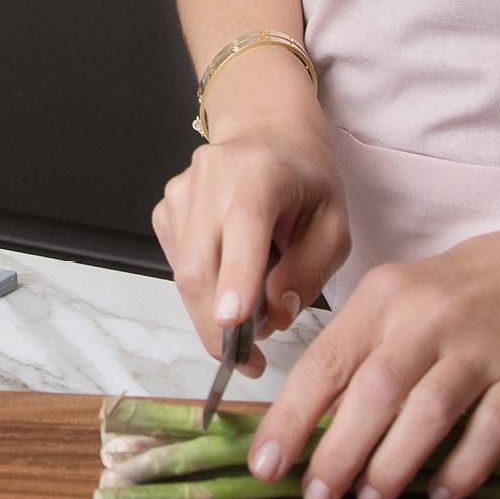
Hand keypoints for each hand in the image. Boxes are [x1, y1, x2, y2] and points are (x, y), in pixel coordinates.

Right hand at [152, 120, 350, 375]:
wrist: (266, 136)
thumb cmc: (306, 182)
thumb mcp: (334, 224)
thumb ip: (310, 271)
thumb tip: (275, 315)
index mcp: (260, 173)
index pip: (244, 225)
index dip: (237, 276)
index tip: (233, 323)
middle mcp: (209, 177)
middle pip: (201, 264)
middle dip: (218, 325)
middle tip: (248, 362)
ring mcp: (180, 193)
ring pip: (185, 274)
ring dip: (211, 312)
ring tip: (249, 316)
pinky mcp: (165, 210)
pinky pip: (179, 267)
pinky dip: (202, 290)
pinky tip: (228, 278)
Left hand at [242, 220, 499, 498]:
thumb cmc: (452, 293)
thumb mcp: (393, 300)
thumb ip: (355, 350)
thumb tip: (306, 417)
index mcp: (382, 299)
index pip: (325, 361)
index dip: (291, 417)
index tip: (265, 463)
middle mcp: (426, 322)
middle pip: (374, 392)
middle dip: (338, 452)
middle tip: (316, 496)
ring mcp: (477, 351)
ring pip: (427, 414)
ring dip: (393, 465)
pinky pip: (489, 434)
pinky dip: (461, 469)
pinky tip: (438, 493)